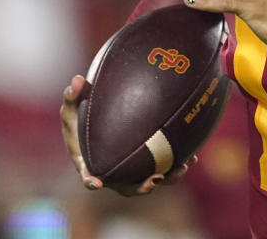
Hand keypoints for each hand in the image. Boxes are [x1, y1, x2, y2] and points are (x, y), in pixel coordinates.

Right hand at [60, 74, 196, 195]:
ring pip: (152, 179)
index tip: (96, 182)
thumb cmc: (84, 118)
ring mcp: (134, 171)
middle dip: (143, 187)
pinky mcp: (151, 163)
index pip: (89, 176)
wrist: (105, 124)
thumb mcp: (74, 106)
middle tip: (156, 178)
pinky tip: (193, 155)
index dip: (91, 181)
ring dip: (169, 177)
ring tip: (184, 165)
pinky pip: (166, 167)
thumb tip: (78, 79)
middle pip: (128, 187)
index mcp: (91, 164)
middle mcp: (115, 174)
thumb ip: (73, 95)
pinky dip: (179, 162)